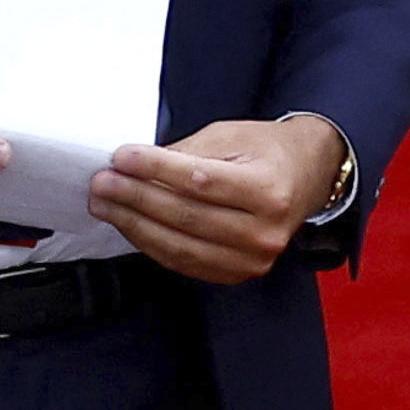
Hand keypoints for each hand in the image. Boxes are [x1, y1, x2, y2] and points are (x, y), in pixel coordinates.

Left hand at [96, 114, 349, 286]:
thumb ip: (184, 152)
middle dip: (135, 198)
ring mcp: (253, 259)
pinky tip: (129, 225)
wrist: (307, 177)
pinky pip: (184, 263)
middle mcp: (265, 231)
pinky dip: (151, 244)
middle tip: (102, 183)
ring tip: (105, 204)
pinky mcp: (238, 273)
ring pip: (179, 245)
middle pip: (186, 216)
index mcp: (268, 189)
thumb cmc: (268, 152)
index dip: (155, 169)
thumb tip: (133, 165)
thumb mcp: (230, 136)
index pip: (199, 181)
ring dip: (134, 224)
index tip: (121, 158)